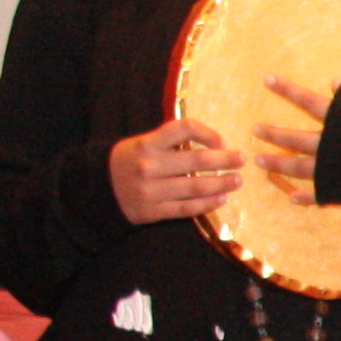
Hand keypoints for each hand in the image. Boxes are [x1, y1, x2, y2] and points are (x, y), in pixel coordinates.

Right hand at [110, 119, 241, 223]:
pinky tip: (221, 198)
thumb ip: (170, 141)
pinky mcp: (153, 211)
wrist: (98, 189)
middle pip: (196, 160)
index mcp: (147, 144)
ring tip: (237, 181)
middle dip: (224, 160)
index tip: (221, 141)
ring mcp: (151, 191)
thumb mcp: (142, 143)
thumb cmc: (129, 162)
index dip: (207, 133)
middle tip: (241, 160)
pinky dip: (208, 203)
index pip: (183, 129)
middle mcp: (149, 166)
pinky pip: (187, 208)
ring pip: (196, 187)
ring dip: (222, 184)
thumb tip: (212, 142)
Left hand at [250, 76, 331, 204]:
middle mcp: (330, 145)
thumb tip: (334, 82)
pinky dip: (306, 197)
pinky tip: (291, 198)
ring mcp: (333, 170)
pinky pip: (319, 195)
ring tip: (259, 160)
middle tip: (254, 129)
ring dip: (278, 163)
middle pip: (295, 138)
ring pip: (299, 167)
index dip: (288, 90)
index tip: (266, 79)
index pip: (308, 101)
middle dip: (274, 133)